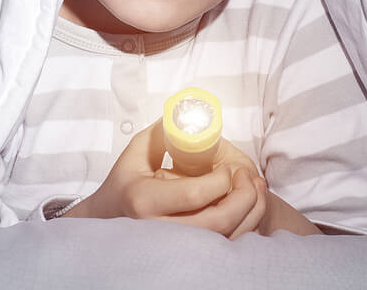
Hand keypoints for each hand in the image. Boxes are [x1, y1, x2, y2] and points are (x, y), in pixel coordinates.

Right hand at [64, 122, 266, 238]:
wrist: (111, 218)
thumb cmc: (126, 181)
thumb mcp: (136, 151)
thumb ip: (162, 131)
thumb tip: (190, 113)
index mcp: (144, 201)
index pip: (194, 195)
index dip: (220, 180)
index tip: (227, 167)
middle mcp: (160, 229)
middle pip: (217, 222)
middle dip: (244, 198)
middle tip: (249, 177)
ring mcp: (175, 247)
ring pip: (226, 237)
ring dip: (251, 212)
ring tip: (255, 188)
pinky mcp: (189, 253)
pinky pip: (226, 245)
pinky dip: (245, 226)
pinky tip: (250, 205)